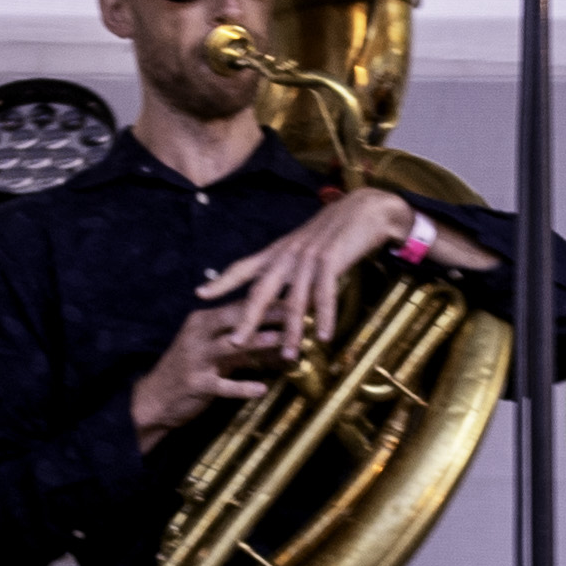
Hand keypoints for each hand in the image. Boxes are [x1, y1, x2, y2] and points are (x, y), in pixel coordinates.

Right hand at [128, 274, 294, 442]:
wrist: (154, 399)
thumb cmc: (190, 372)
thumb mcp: (215, 353)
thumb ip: (244, 346)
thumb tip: (280, 340)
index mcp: (202, 321)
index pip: (239, 305)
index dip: (268, 299)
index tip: (297, 295)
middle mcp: (198, 334)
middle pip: (237, 318)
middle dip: (268, 313)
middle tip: (299, 310)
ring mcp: (196, 358)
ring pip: (230, 346)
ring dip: (258, 342)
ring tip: (283, 340)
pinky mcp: (196, 383)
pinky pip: (222, 385)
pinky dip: (242, 387)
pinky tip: (262, 389)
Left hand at [215, 183, 455, 374]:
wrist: (366, 208)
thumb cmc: (336, 231)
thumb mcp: (305, 246)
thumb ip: (289, 266)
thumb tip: (279, 292)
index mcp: (279, 251)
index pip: (243, 267)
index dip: (221, 281)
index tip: (200, 293)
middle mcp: (288, 254)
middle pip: (261, 291)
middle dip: (247, 318)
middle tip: (234, 343)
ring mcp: (308, 257)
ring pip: (294, 300)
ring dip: (292, 331)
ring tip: (288, 357)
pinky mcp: (331, 259)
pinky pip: (325, 293)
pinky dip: (325, 316)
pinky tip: (325, 336)